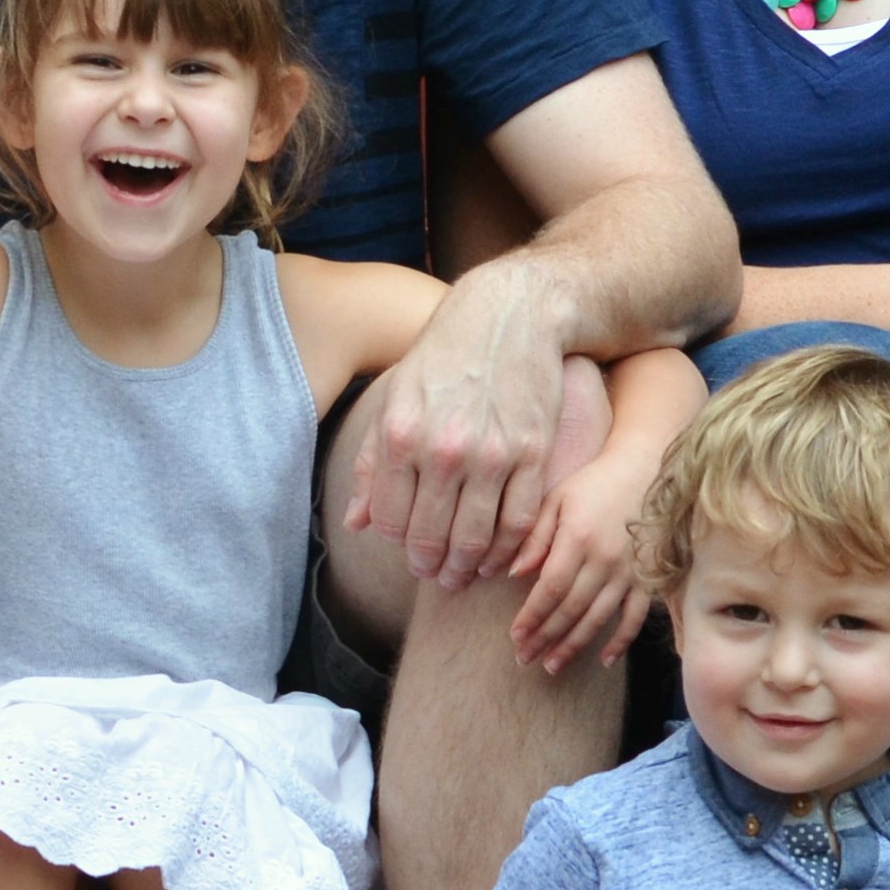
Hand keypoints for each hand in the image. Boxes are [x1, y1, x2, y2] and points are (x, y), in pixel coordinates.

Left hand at [342, 266, 574, 590]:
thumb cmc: (446, 356)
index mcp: (399, 435)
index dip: (398, 545)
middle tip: (436, 575)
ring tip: (464, 574)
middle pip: (431, 538)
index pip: (390, 520)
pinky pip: (519, 522)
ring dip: (467, 567)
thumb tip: (357, 522)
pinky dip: (509, 551)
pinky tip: (501, 557)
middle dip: (431, 566)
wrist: (511, 314)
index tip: (409, 550)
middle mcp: (442, 449)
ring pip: (476, 540)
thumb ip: (371, 463)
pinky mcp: (532, 453)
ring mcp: (491, 454)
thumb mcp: (395, 398)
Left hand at [503, 430, 663, 678]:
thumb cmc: (594, 482)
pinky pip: (635, 617)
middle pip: (570, 610)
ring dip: (573, 645)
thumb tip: (511, 574)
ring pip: (597, 619)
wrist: (646, 468)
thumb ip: (534, 537)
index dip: (531, 617)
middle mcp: (604, 561)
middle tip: (524, 658)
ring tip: (551, 665)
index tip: (514, 637)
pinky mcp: (648, 579)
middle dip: (544, 638)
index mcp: (578, 540)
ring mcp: (629, 572)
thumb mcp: (557, 499)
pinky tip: (602, 659)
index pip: (549, 589)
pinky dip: (620, 641)